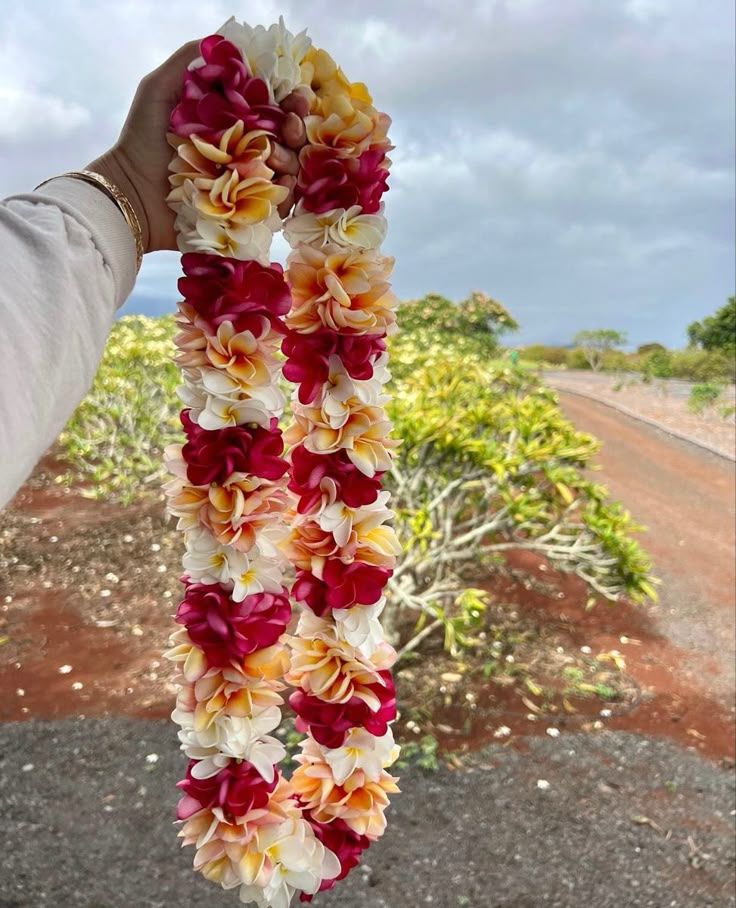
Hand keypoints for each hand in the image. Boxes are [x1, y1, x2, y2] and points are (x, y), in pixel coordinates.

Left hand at [86, 41, 307, 254]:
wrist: (132, 194)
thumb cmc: (141, 141)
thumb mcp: (158, 89)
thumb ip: (188, 61)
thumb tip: (228, 40)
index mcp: (232, 119)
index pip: (274, 106)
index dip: (291, 100)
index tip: (293, 99)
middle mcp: (243, 149)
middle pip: (289, 138)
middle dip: (296, 130)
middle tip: (288, 129)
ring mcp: (246, 181)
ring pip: (289, 170)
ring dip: (290, 162)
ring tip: (272, 161)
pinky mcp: (244, 211)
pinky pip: (277, 205)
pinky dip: (284, 196)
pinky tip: (277, 188)